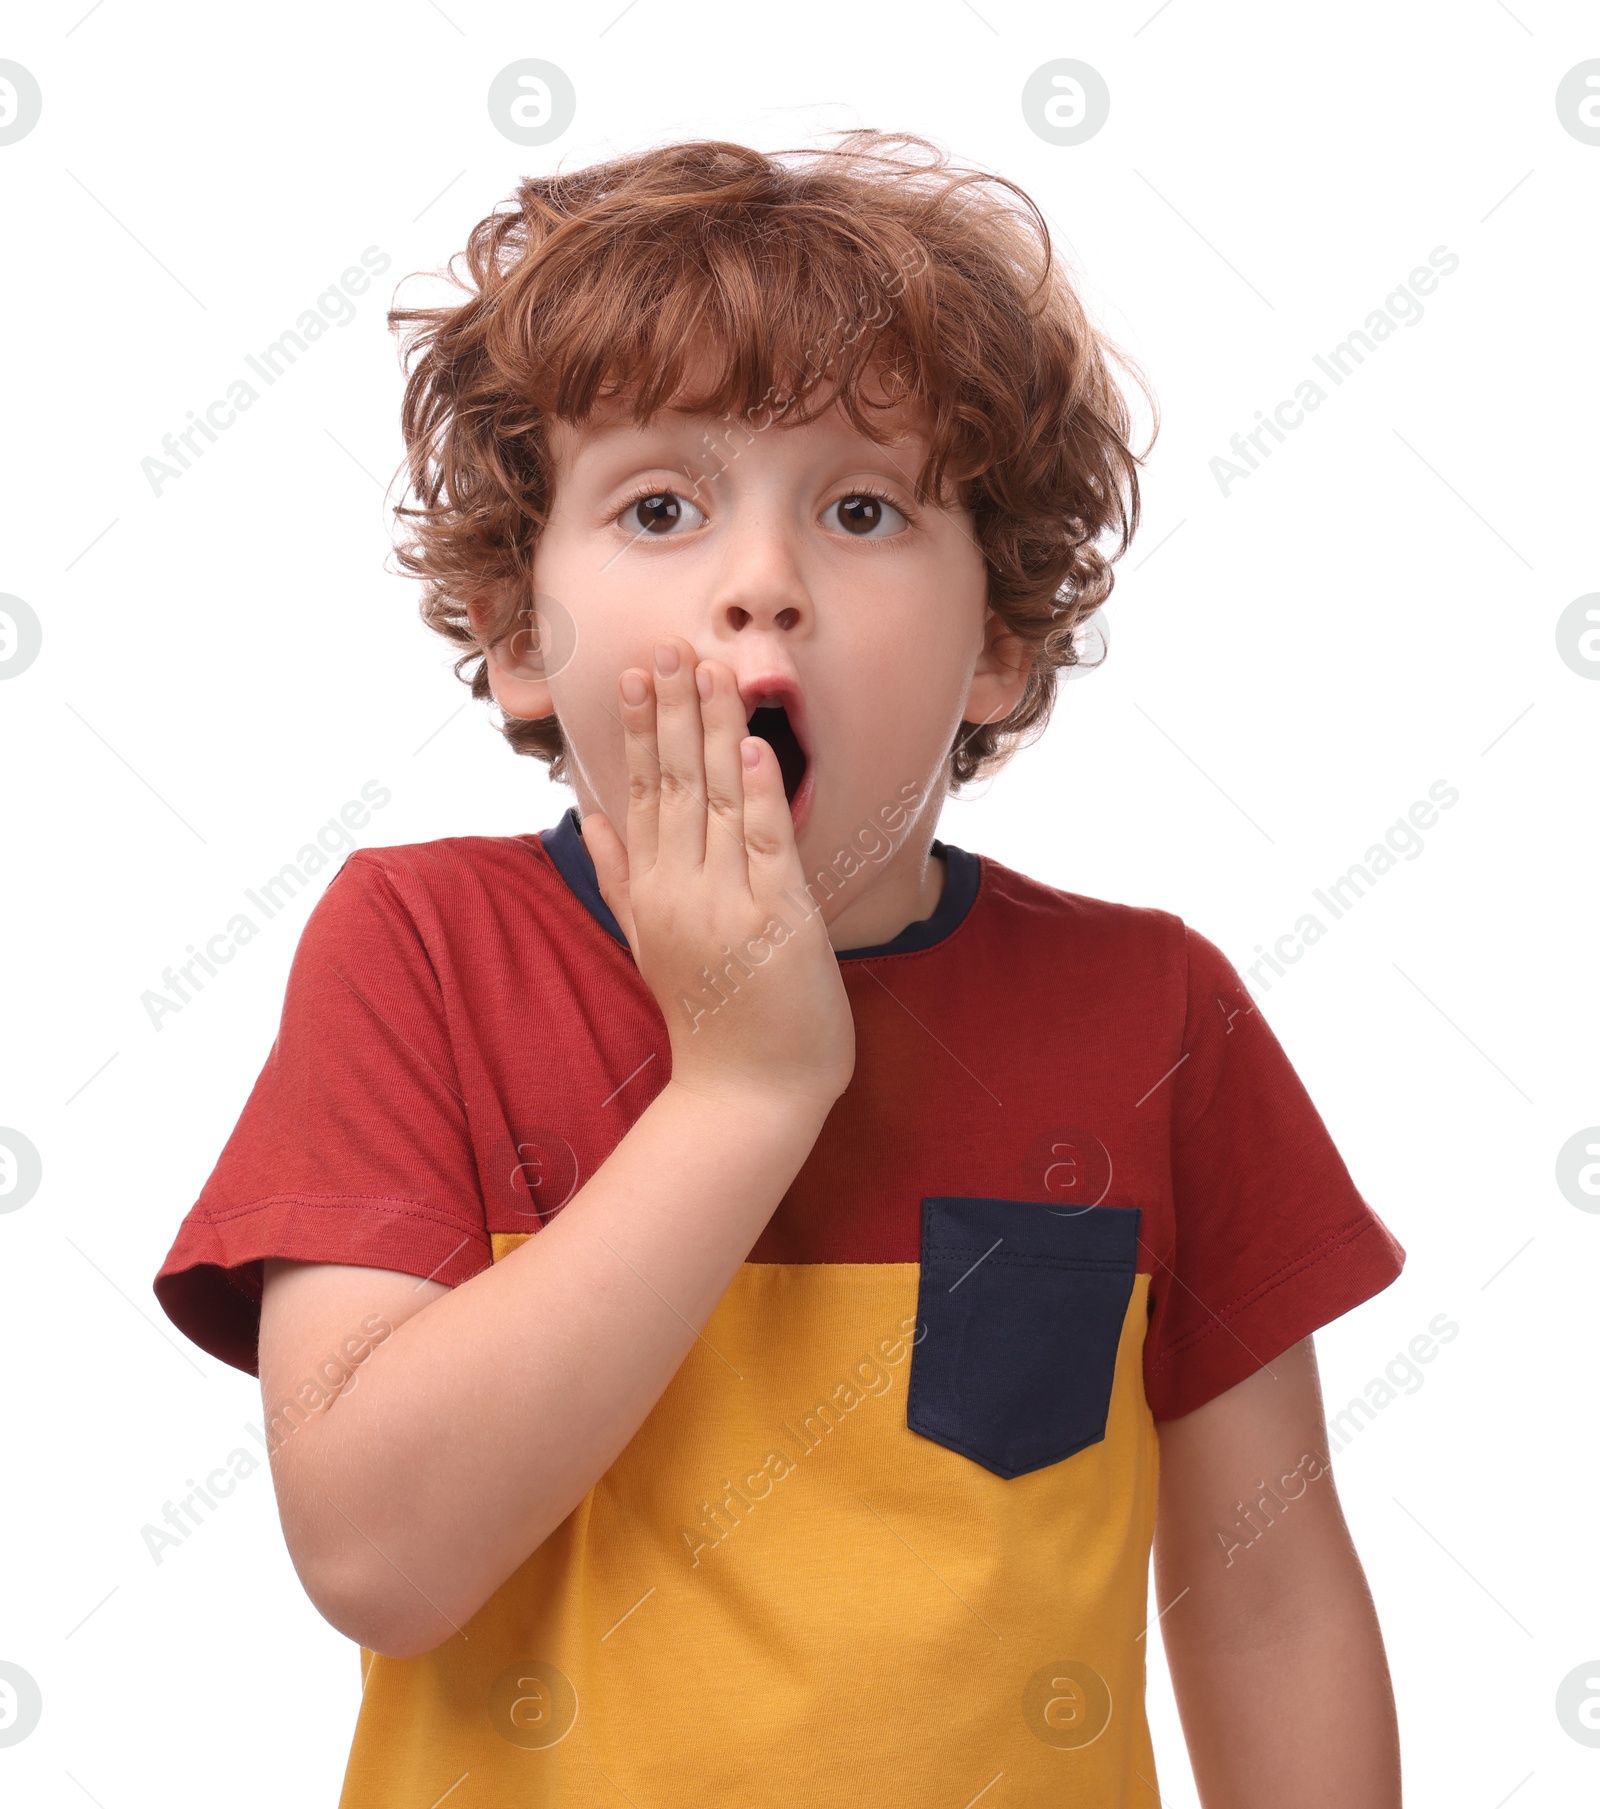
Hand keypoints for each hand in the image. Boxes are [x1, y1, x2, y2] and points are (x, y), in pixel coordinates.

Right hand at [579, 636, 855, 1113]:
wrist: (748, 1092)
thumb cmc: (712, 1018)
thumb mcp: (649, 944)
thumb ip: (619, 878)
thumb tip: (589, 817)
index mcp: (648, 892)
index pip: (640, 791)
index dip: (640, 729)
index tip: (637, 672)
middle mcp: (677, 891)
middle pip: (671, 783)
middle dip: (673, 711)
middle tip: (672, 647)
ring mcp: (724, 905)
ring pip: (714, 801)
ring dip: (714, 732)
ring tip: (714, 670)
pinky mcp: (774, 921)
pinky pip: (762, 845)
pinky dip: (756, 794)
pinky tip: (753, 747)